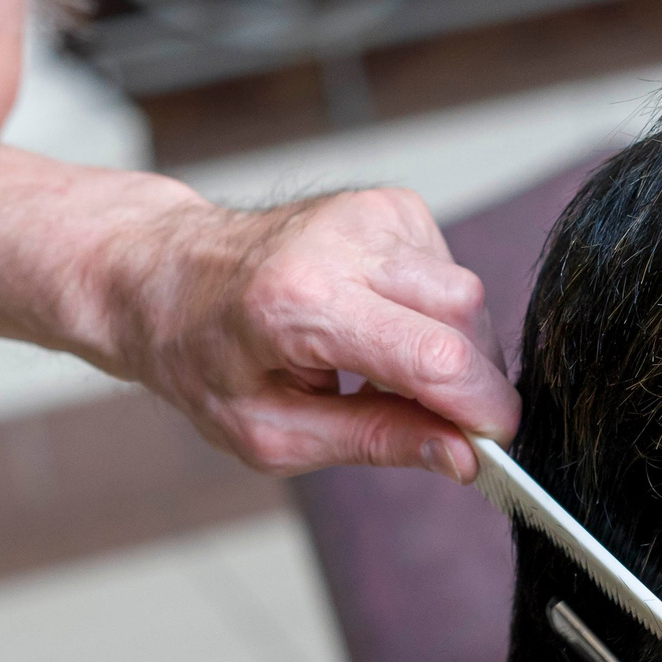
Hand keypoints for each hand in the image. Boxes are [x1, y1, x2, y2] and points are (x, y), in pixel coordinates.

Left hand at [0, 151, 517, 478]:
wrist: (164, 275)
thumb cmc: (205, 357)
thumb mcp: (272, 434)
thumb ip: (375, 442)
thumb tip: (461, 457)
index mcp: (300, 304)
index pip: (433, 357)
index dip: (481, 410)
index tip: (497, 447)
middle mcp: (339, 242)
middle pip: (463, 319)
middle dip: (465, 381)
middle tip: (429, 423)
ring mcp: (368, 213)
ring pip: (463, 294)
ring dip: (443, 345)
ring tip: (377, 370)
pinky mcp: (388, 204)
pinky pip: (445, 272)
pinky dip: (427, 312)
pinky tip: (377, 326)